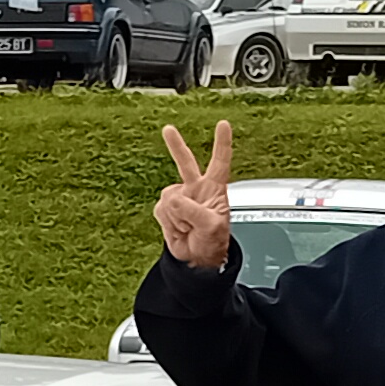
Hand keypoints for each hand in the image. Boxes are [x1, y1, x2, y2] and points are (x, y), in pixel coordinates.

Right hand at [155, 119, 234, 270]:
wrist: (196, 261)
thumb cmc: (212, 244)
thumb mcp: (211, 227)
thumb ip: (194, 210)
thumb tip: (173, 199)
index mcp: (215, 190)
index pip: (220, 162)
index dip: (222, 143)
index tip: (223, 124)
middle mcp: (196, 190)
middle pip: (186, 163)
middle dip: (175, 146)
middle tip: (168, 130)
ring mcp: (180, 198)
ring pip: (170, 197)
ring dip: (178, 216)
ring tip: (188, 227)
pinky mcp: (166, 209)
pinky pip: (161, 210)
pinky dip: (169, 222)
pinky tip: (179, 229)